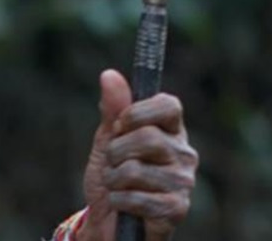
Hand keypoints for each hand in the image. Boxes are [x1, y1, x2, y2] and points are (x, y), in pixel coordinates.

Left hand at [78, 69, 197, 240]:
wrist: (108, 216)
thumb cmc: (112, 171)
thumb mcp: (107, 137)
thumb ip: (112, 108)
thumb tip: (109, 74)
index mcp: (170, 129)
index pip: (169, 105)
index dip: (138, 112)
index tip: (120, 124)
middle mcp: (183, 153)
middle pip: (148, 137)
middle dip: (116, 149)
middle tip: (112, 161)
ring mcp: (183, 182)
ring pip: (136, 169)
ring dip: (113, 178)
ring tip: (117, 184)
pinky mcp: (176, 208)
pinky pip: (137, 198)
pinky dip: (119, 199)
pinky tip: (123, 203)